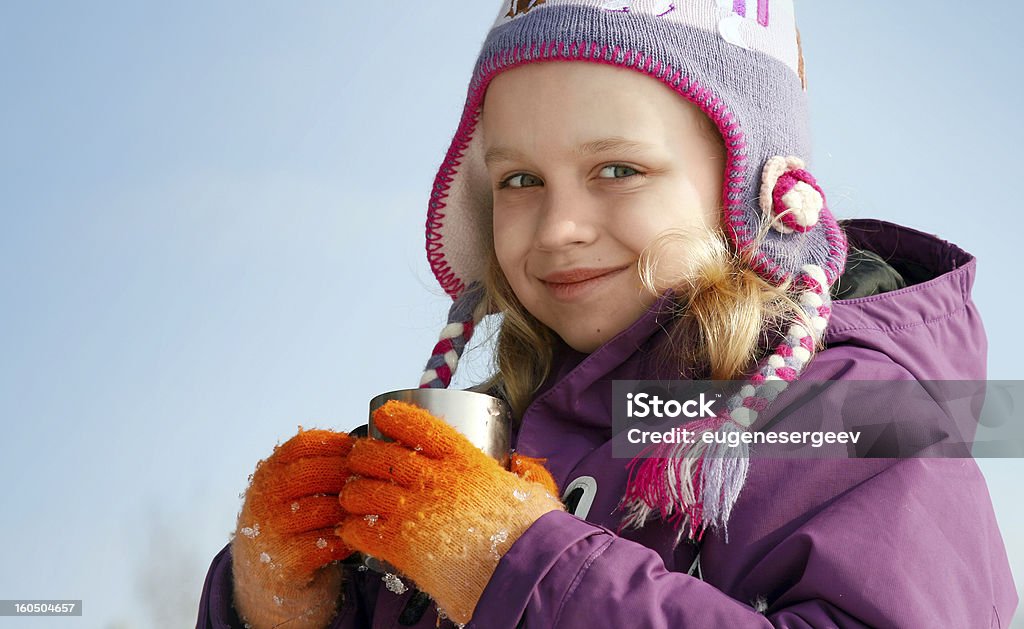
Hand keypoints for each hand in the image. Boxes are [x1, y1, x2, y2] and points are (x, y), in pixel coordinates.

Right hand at [232, 428, 356, 628]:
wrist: (269, 586)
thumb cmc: (294, 531)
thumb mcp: (294, 494)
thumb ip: (320, 470)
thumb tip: (368, 448)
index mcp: (268, 473)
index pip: (305, 444)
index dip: (339, 444)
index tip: (363, 451)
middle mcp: (264, 498)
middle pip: (316, 472)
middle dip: (350, 477)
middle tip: (374, 484)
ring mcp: (270, 531)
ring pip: (324, 508)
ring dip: (352, 510)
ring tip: (367, 512)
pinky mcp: (284, 562)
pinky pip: (326, 544)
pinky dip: (347, 540)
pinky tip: (354, 540)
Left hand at [337, 401, 562, 623]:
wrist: (525, 575)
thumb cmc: (534, 539)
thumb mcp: (538, 494)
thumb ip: (528, 474)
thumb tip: (522, 464)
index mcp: (467, 462)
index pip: (421, 427)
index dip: (397, 418)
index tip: (384, 416)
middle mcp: (436, 480)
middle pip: (381, 456)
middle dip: (363, 456)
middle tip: (358, 461)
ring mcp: (416, 511)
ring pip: (363, 492)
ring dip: (353, 495)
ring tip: (352, 500)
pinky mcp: (402, 546)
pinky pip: (361, 530)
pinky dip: (353, 530)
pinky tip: (355, 532)